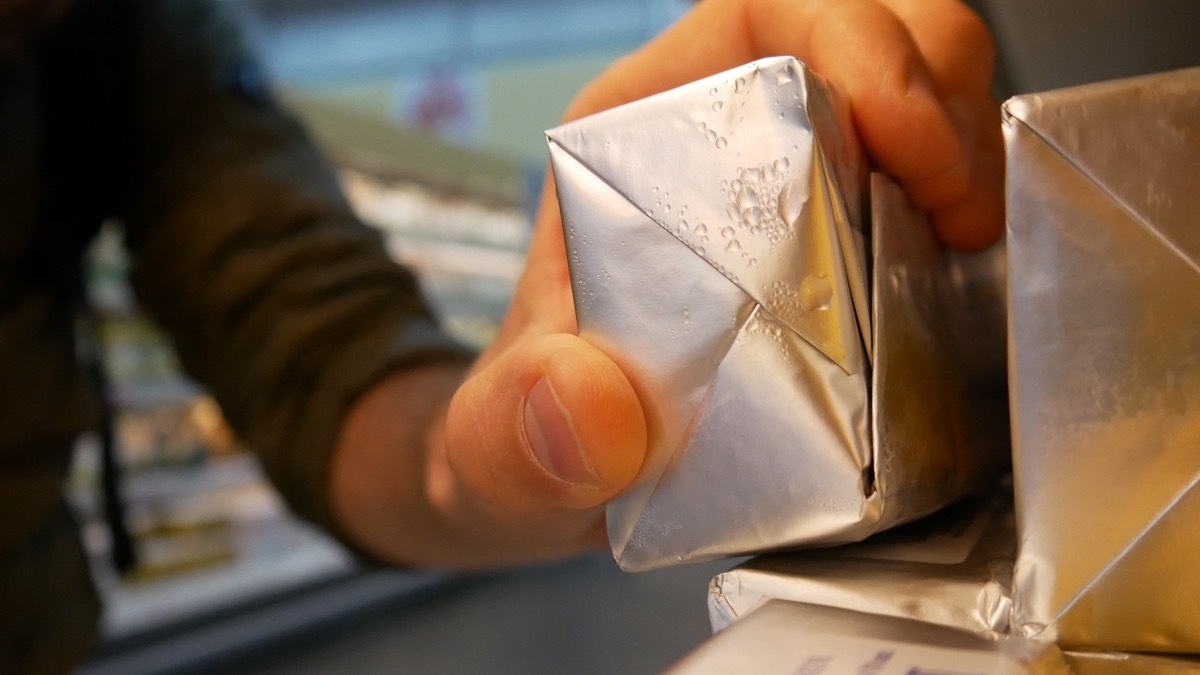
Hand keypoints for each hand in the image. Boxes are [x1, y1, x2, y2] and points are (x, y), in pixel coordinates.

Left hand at [328, 0, 1002, 568]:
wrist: (556, 493)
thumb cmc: (530, 438)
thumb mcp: (506, 449)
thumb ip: (521, 432)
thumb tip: (589, 406)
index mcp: (633, 137)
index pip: (760, 22)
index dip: (855, 43)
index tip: (905, 140)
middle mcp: (719, 145)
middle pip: (861, 40)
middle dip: (935, 92)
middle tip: (951, 208)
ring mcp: (789, 194)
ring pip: (913, 100)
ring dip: (964, 149)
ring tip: (961, 242)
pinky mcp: (838, 254)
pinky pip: (925, 191)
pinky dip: (967, 212)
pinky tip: (959, 280)